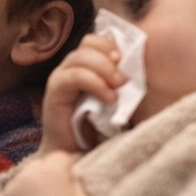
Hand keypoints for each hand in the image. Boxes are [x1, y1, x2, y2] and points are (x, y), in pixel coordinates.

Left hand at [0, 151, 89, 195]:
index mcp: (50, 169)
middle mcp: (25, 175)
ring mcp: (9, 192)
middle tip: (63, 195)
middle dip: (51, 174)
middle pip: (41, 166)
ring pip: (23, 180)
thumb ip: (80, 176)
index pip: (63, 158)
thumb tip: (76, 167)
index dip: (73, 168)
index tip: (80, 182)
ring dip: (33, 187)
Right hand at [39, 33, 123, 153]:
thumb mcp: (116, 99)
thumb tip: (140, 66)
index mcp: (86, 66)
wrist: (76, 155)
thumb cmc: (99, 129)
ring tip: (119, 88)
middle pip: (88, 43)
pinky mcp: (54, 92)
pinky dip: (94, 83)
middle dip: (109, 55)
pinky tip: (109, 99)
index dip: (111, 45)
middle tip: (124, 79)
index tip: (128, 60)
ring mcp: (61, 79)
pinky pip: (73, 76)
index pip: (96, 40)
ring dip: (104, 69)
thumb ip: (121, 81)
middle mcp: (71, 68)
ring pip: (80, 56)